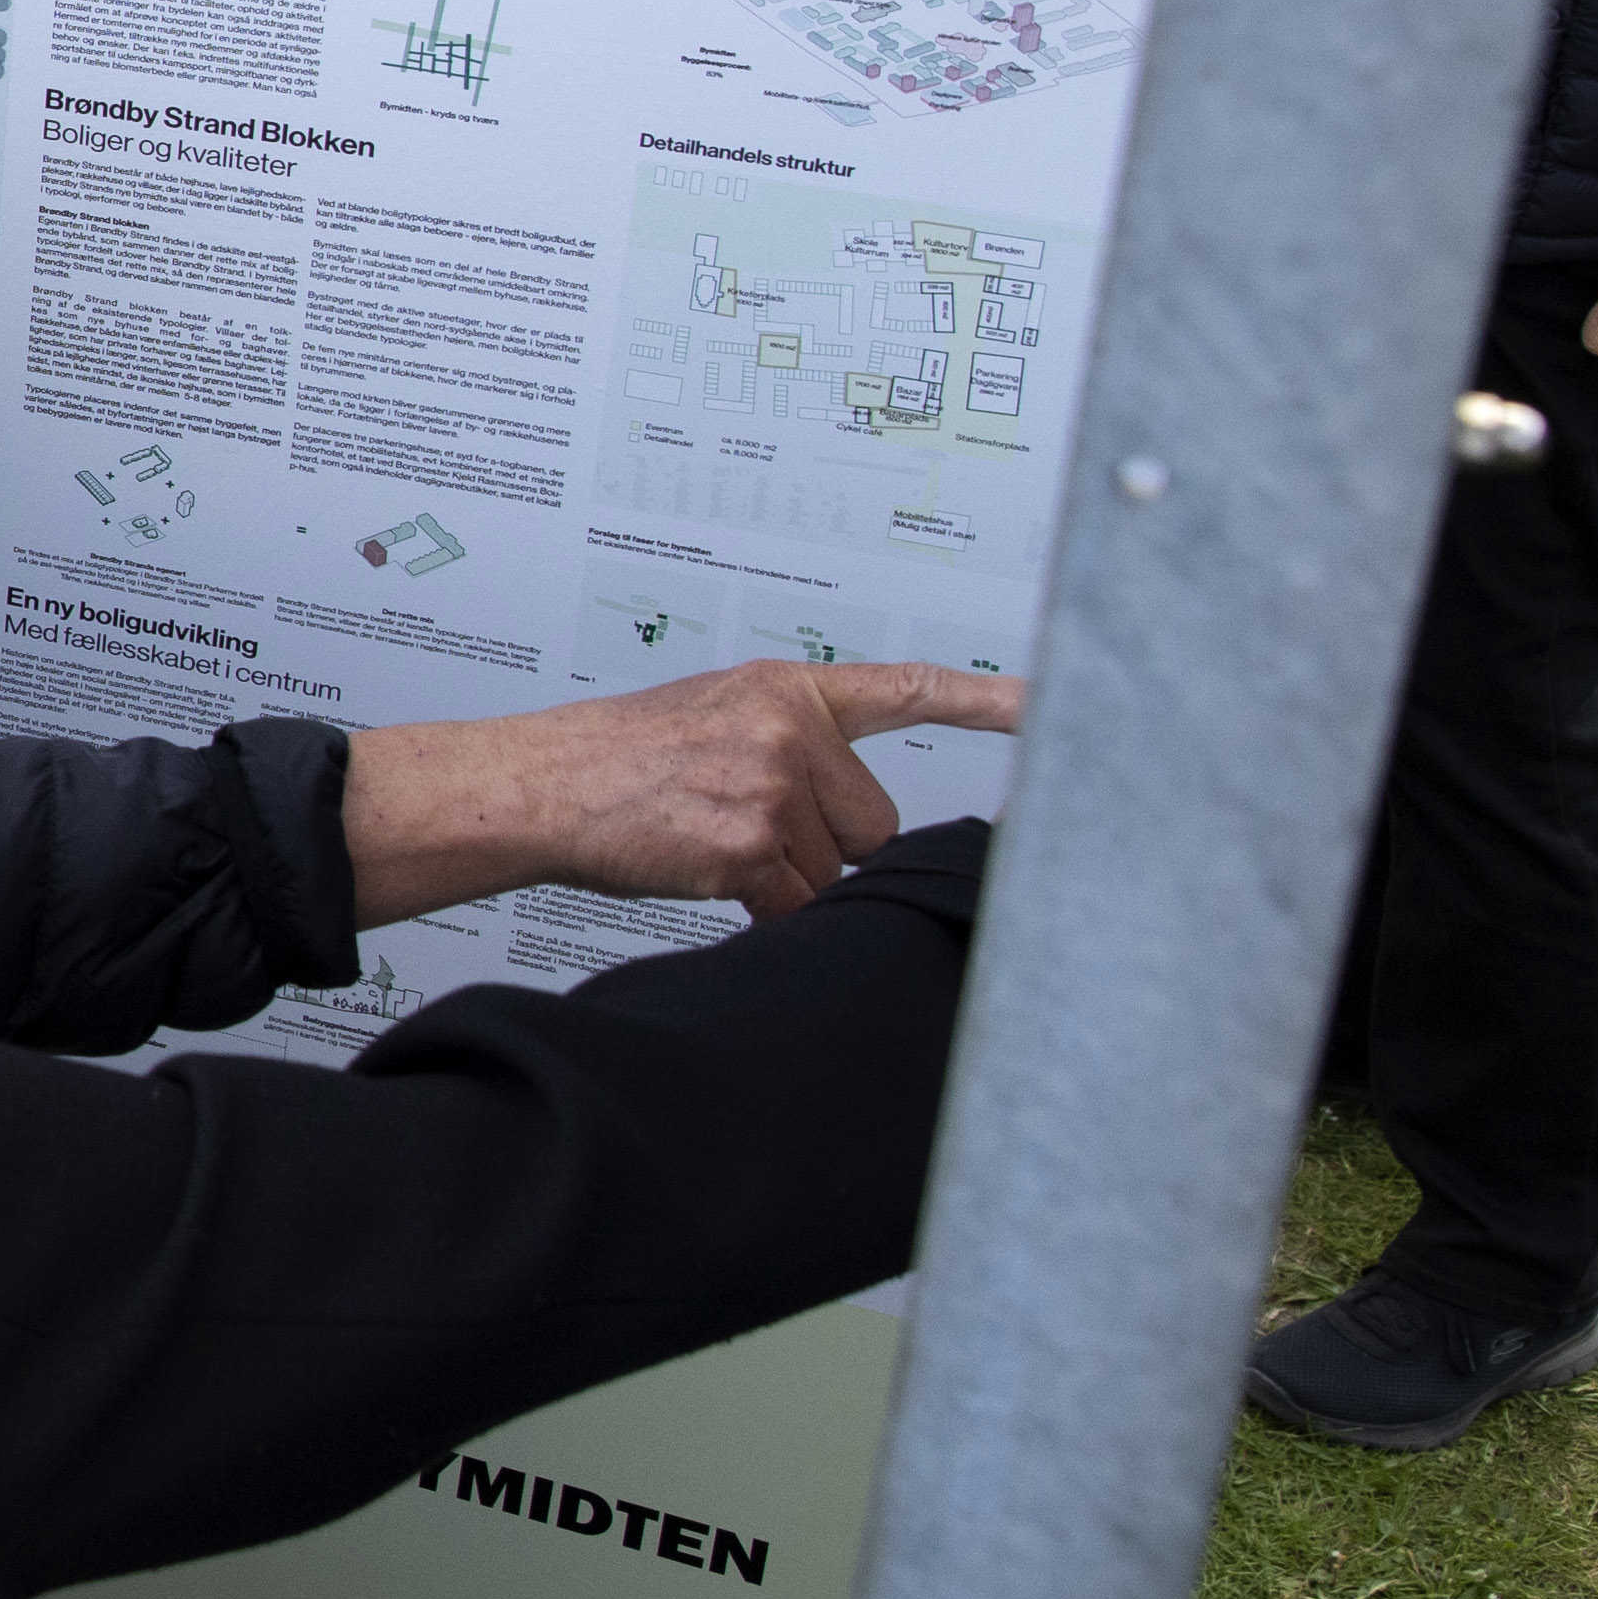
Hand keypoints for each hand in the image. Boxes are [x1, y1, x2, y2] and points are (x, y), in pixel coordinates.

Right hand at [340, 661, 1025, 926]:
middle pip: (873, 823)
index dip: (991, 701)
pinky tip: (704, 872)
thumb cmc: (614, 760)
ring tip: (709, 840)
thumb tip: (859, 824)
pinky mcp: (751, 844)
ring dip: (784, 877)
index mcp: (786, 689)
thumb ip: (793, 746)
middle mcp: (788, 728)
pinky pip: (797, 906)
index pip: (908, 689)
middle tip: (740, 821)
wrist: (538, 785)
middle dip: (821, 842)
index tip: (1059, 703)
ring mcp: (771, 785)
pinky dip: (758, 909)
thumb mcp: (712, 716)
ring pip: (834, 872)